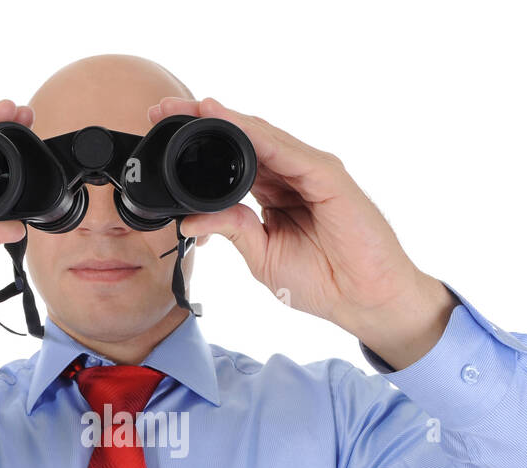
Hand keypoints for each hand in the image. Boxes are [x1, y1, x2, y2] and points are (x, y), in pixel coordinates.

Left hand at [151, 96, 455, 368]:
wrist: (365, 300)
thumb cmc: (324, 281)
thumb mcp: (262, 256)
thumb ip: (232, 229)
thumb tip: (191, 218)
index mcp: (274, 193)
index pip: (231, 160)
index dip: (199, 145)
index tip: (162, 132)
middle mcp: (291, 175)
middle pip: (243, 139)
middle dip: (203, 121)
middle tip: (162, 108)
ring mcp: (311, 171)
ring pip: (262, 137)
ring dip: (226, 120)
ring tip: (191, 107)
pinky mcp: (328, 176)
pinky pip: (287, 150)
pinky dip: (258, 136)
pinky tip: (231, 124)